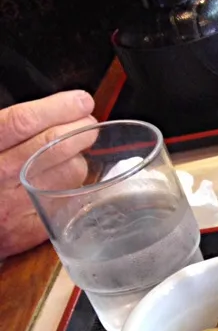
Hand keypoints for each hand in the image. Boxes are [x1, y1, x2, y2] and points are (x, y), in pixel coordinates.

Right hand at [0, 91, 95, 258]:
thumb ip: (15, 127)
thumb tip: (57, 109)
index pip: (22, 121)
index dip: (58, 108)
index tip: (81, 101)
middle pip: (52, 146)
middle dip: (80, 130)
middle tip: (89, 124)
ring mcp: (14, 205)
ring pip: (68, 173)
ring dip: (78, 160)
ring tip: (68, 157)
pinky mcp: (30, 229)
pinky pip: (69, 201)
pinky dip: (72, 189)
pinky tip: (62, 184)